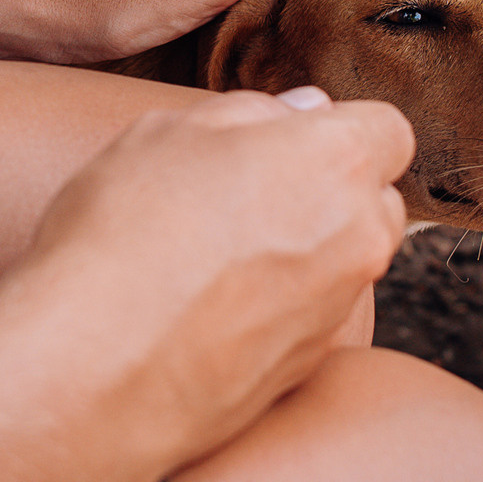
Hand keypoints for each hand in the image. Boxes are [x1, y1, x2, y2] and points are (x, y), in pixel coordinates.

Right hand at [10, 88, 413, 475]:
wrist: (95, 365)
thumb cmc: (123, 230)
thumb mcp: (166, 132)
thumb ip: (248, 113)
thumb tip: (298, 113)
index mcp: (337, 161)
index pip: (387, 130)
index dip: (336, 131)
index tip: (283, 142)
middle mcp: (359, 237)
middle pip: (373, 201)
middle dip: (330, 193)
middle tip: (244, 196)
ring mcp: (341, 309)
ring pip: (344, 263)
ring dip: (304, 252)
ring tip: (215, 259)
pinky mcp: (311, 368)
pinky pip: (311, 319)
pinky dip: (278, 309)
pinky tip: (209, 312)